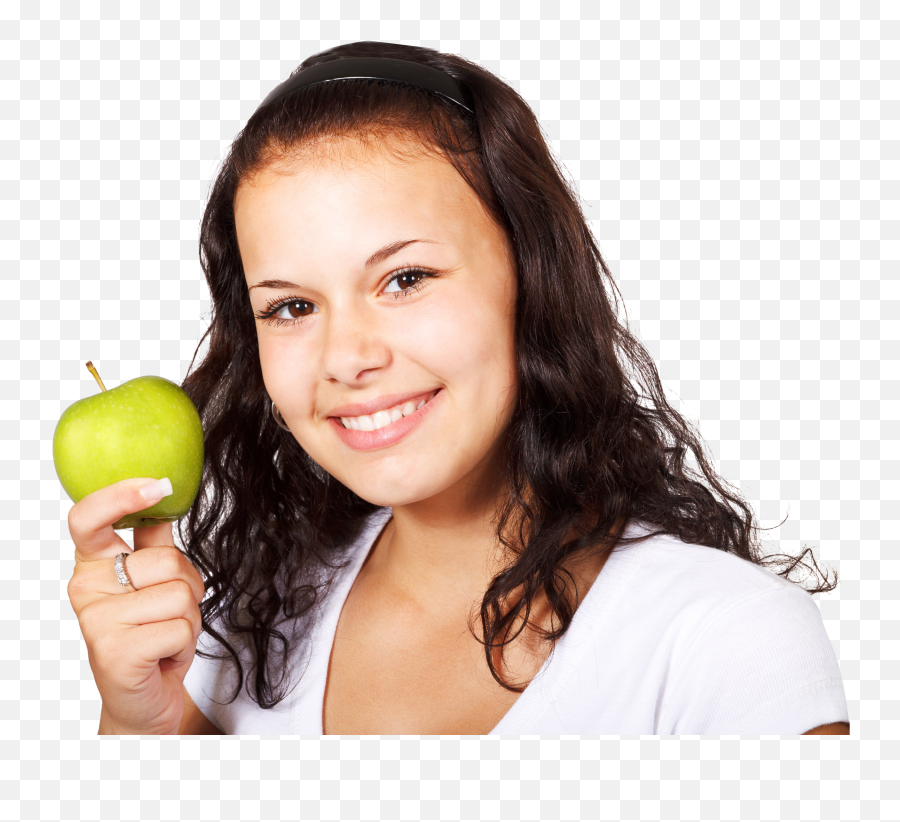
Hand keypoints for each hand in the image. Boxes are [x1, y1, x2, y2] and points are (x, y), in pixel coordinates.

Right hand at [65, 477, 205, 734]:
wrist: (144, 699)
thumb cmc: (153, 635)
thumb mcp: (155, 582)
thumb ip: (155, 542)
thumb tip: (165, 494)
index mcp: (93, 565)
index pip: (88, 519)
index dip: (121, 496)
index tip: (157, 485)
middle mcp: (86, 589)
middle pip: (166, 559)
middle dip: (186, 586)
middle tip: (169, 614)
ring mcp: (97, 622)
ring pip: (179, 594)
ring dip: (188, 618)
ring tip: (165, 635)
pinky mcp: (115, 652)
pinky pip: (180, 626)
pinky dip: (184, 643)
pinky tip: (162, 656)